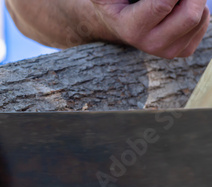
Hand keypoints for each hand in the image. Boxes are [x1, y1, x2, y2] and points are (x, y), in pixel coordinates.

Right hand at [91, 0, 209, 57]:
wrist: (115, 21)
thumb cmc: (114, 1)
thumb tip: (163, 0)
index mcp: (131, 28)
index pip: (163, 4)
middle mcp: (150, 44)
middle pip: (190, 16)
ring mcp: (167, 51)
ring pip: (200, 17)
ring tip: (174, 0)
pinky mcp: (182, 51)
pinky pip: (203, 24)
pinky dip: (198, 9)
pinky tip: (179, 8)